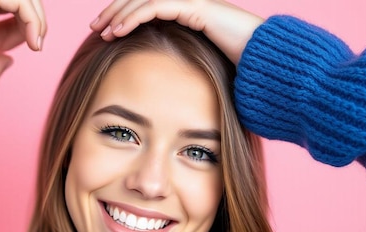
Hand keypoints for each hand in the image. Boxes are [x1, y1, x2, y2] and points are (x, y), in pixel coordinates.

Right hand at [0, 0, 46, 95]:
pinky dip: (31, 16)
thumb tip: (9, 59)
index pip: (9, 19)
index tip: (33, 48)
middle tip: (37, 44)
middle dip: (35, 21)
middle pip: (17, 4)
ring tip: (37, 41)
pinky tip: (33, 37)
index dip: (26, 31)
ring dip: (36, 16)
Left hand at [91, 0, 262, 64]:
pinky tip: (118, 31)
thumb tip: (168, 88)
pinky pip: (156, 6)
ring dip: (120, 14)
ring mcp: (194, 1)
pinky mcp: (196, 6)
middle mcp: (191, 2)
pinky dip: (134, 16)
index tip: (106, 32)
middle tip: (95, 27)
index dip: (126, 15)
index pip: (150, 5)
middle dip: (116, 10)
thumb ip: (187, 67)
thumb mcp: (206, 68)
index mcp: (190, 12)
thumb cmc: (244, 71)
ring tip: (102, 30)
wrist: (270, 62)